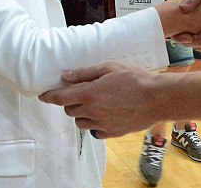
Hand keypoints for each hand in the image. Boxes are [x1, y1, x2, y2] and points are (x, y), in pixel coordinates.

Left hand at [40, 61, 162, 137]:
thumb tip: (66, 75)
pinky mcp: (112, 132)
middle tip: (81, 92)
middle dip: (70, 101)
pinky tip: (104, 114)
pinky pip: (95, 131)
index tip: (43, 96)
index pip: (60, 98)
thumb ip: (85, 73)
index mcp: (89, 94)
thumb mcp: (109, 67)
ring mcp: (102, 124)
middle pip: (69, 110)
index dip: (49, 96)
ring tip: (94, 103)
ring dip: (81, 113)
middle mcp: (93, 111)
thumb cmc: (135, 79)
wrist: (157, 98)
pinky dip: (95, 123)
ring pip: (81, 122)